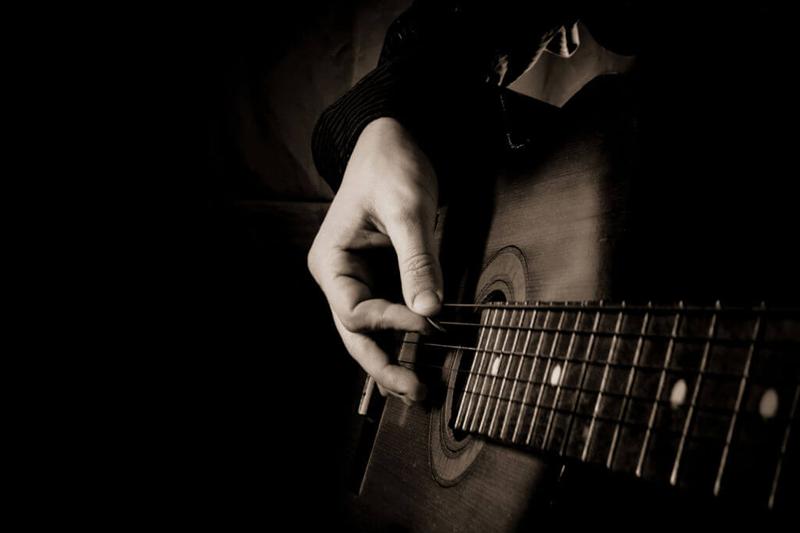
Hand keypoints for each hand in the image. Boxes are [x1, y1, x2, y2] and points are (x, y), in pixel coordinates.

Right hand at [308, 118, 441, 403]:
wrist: (396, 140)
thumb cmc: (391, 166)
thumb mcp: (406, 209)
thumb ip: (416, 260)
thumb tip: (430, 311)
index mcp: (331, 261)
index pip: (354, 309)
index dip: (390, 321)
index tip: (428, 323)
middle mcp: (339, 278)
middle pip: (355, 334)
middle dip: (383, 364)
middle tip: (416, 391)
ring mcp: (360, 282)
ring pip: (370, 334)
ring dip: (393, 360)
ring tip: (419, 390)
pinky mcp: (382, 280)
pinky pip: (390, 318)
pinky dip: (404, 341)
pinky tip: (421, 361)